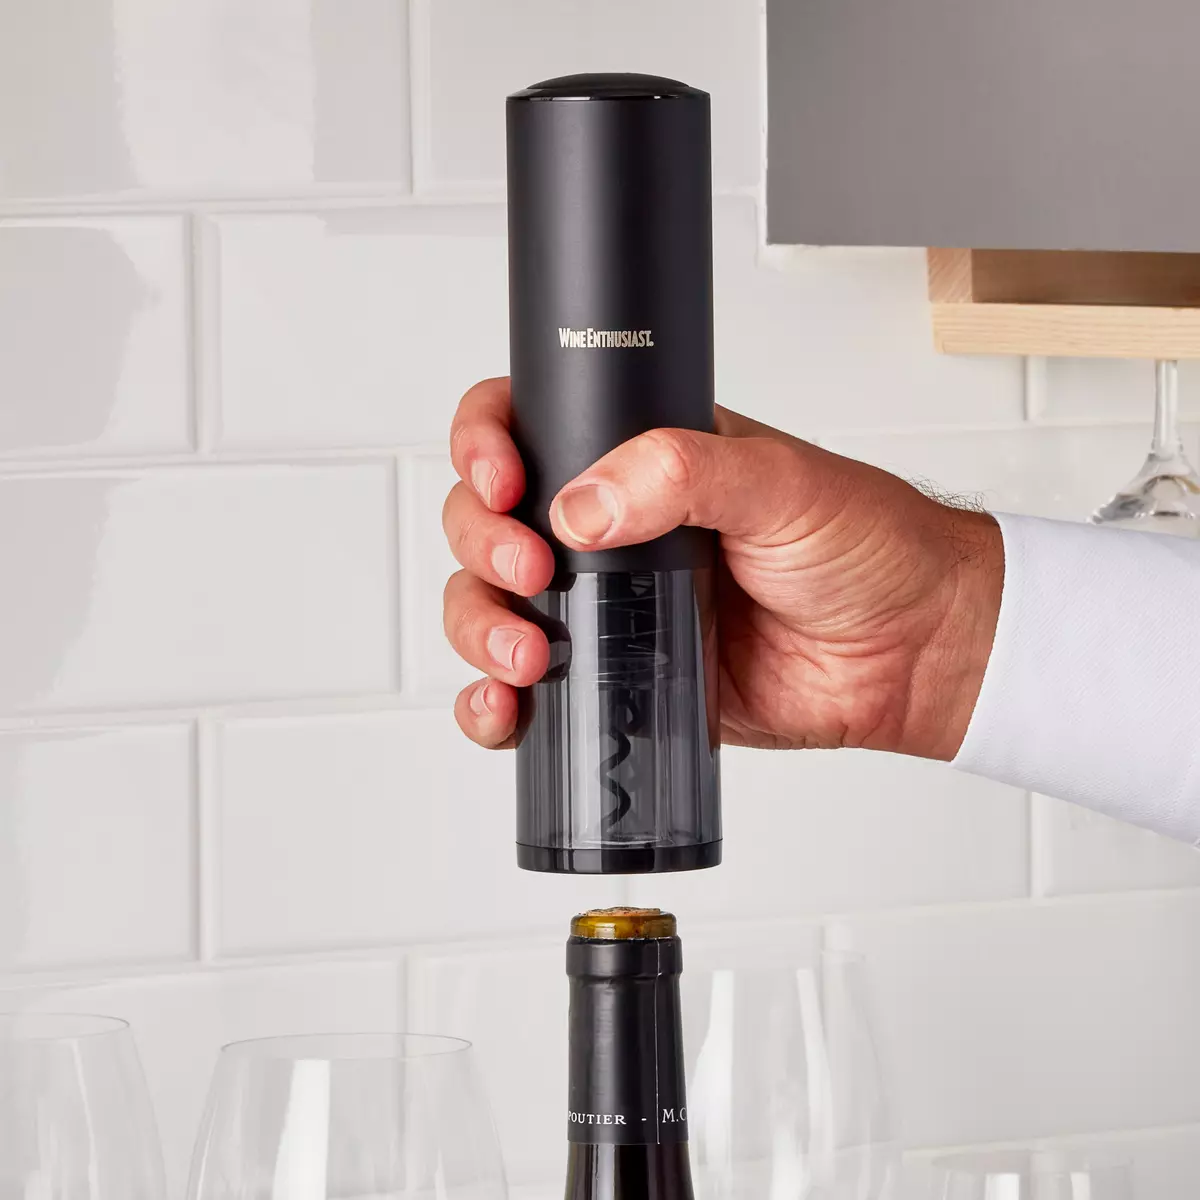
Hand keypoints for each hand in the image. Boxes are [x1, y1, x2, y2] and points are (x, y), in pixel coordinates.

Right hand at [443, 377, 1002, 759]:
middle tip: (529, 572)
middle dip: (481, 546)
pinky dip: (494, 705)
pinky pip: (527, 693)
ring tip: (528, 658)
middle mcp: (610, 530)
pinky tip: (506, 711)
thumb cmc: (866, 548)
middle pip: (488, 521)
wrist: (910, 652)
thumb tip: (581, 503)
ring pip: (490, 607)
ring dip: (479, 630)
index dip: (486, 445)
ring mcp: (607, 607)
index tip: (502, 479)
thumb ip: (682, 471)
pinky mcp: (618, 677)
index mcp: (638, 459)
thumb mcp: (781, 481)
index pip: (528, 427)